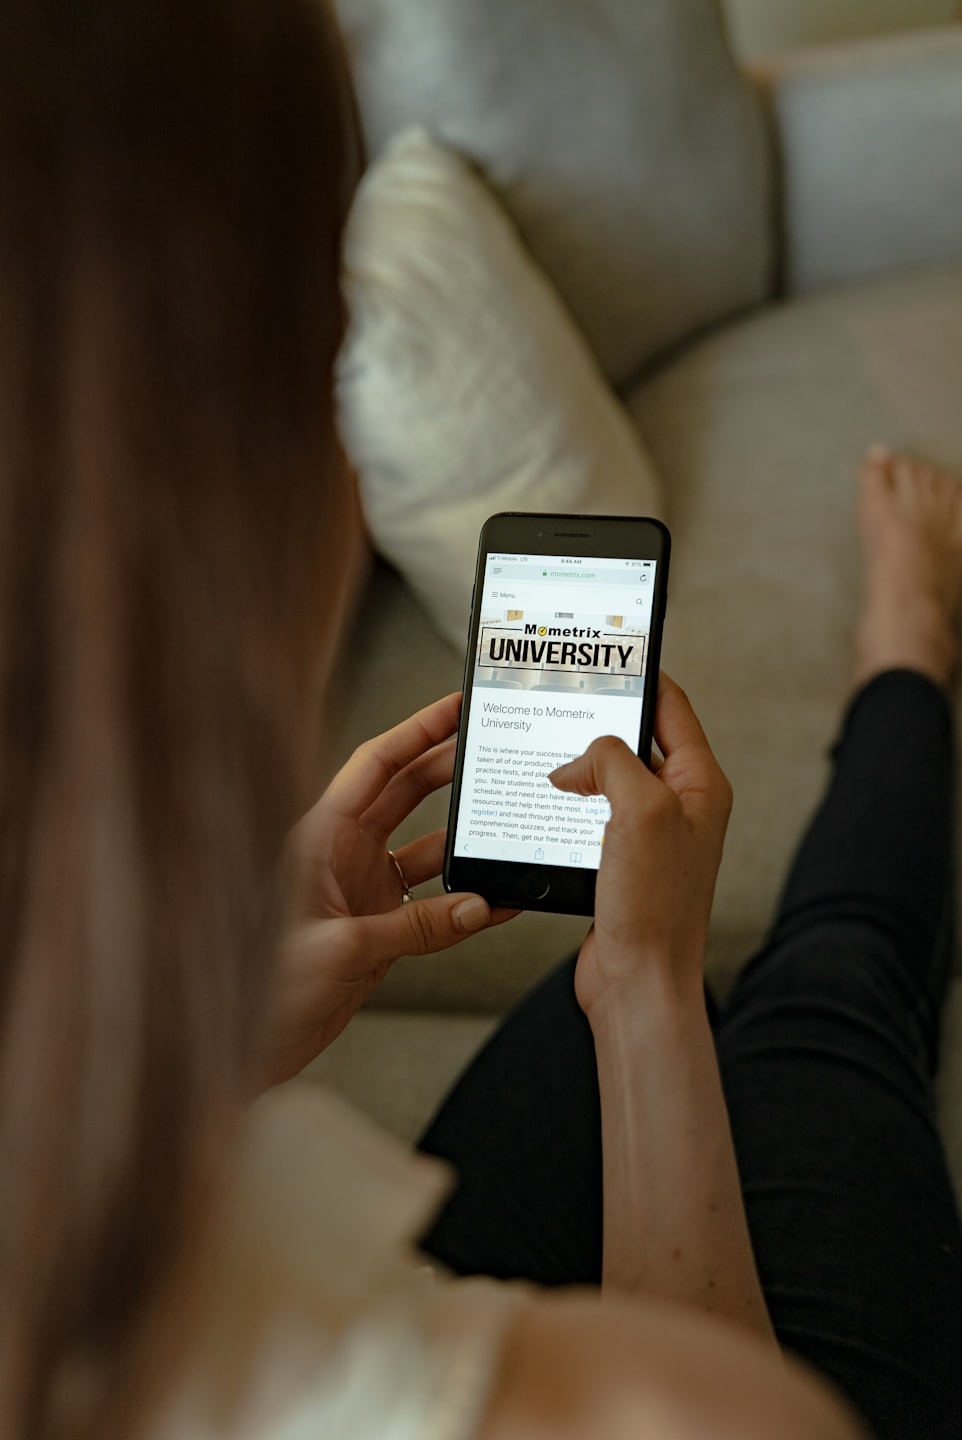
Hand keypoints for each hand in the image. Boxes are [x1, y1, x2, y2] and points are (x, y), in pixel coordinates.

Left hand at [263, 693, 517, 1083]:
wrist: (252, 1050)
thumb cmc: (262, 989)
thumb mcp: (342, 949)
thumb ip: (413, 927)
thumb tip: (474, 905)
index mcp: (320, 837)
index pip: (375, 766)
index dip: (416, 730)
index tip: (454, 707)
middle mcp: (342, 856)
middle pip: (405, 794)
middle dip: (448, 769)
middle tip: (490, 749)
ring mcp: (363, 891)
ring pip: (425, 849)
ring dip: (463, 839)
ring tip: (503, 823)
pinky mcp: (378, 929)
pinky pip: (432, 905)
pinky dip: (465, 902)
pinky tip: (495, 900)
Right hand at [549, 674, 731, 1020]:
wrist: (638, 983)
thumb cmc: (654, 906)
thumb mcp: (638, 810)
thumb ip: (611, 760)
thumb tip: (577, 760)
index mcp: (700, 784)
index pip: (671, 706)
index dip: (638, 675)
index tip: (604, 653)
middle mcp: (681, 805)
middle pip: (636, 739)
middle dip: (598, 723)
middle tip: (561, 701)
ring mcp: (651, 835)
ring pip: (610, 778)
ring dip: (579, 767)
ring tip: (548, 755)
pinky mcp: (621, 862)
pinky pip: (592, 815)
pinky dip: (569, 804)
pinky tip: (545, 803)